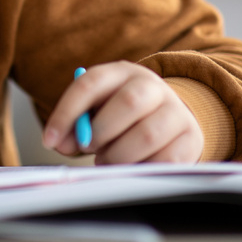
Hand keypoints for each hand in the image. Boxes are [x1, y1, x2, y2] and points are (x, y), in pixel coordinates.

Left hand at [41, 61, 203, 163]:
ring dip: (119, 156)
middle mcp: (152, 85)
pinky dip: (142, 169)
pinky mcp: (192, 138)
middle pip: (128, 103)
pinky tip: (132, 167)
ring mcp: (176, 110)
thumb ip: (75, 126)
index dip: (67, 112)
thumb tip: (60, 142)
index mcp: (121, 72)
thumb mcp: (95, 113)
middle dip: (100, 133)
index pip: (90, 83)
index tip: (50, 140)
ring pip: (147, 135)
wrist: (168, 118)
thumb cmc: (120, 118)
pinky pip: (166, 160)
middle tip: (89, 149)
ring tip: (108, 160)